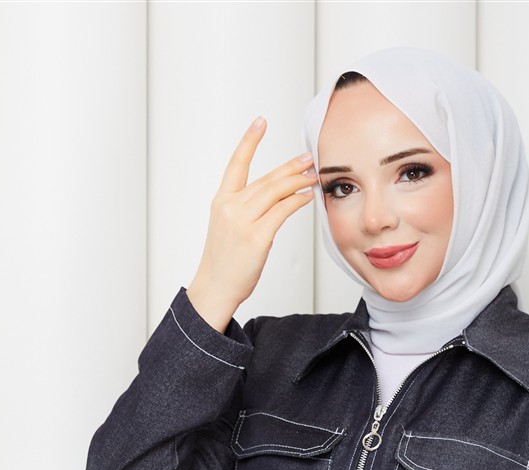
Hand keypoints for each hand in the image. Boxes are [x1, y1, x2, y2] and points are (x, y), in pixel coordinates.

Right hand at [187, 117, 316, 329]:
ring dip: (297, 181)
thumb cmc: (225, 261)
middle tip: (307, 157)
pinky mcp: (256, 238)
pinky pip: (281, 212)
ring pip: (275, 193)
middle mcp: (230, 207)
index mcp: (222, 201)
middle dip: (289, 166)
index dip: (249, 141)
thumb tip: (278, 199)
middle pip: (265, 179)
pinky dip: (296, 202)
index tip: (260, 122)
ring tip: (313, 175)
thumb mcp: (230, 228)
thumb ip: (248, 209)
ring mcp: (242, 222)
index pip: (236, 164)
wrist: (215, 287)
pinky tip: (306, 197)